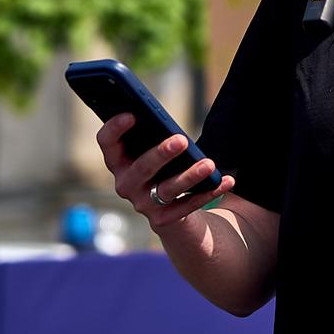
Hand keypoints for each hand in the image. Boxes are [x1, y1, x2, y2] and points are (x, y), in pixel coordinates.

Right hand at [95, 113, 232, 229]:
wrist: (171, 213)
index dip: (115, 128)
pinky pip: (187, 206)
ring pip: (166, 189)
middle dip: (161, 154)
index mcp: (118, 161)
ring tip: (209, 164)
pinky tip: (226, 181)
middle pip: (141, 168)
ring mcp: (143, 204)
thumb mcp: (156, 152)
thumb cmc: (163, 169)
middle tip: (182, 139)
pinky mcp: (162, 220)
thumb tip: (166, 119)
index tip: (133, 113)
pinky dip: (208, 193)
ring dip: (189, 176)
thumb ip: (154, 136)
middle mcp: (125, 184)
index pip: (107, 143)